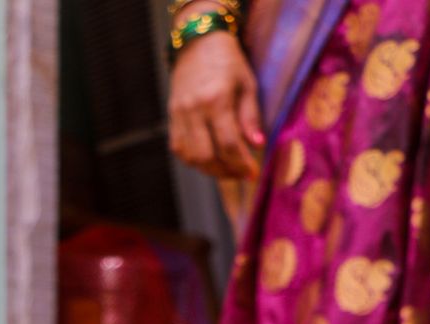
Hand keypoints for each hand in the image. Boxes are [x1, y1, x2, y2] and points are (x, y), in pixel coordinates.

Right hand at [168, 28, 262, 180]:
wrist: (198, 44)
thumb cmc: (228, 62)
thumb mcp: (247, 84)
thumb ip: (250, 116)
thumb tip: (257, 145)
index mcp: (216, 99)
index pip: (228, 143)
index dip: (241, 163)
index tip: (253, 173)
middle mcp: (194, 109)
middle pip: (206, 156)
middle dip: (226, 171)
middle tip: (241, 173)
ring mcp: (179, 115)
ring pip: (191, 158)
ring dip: (210, 169)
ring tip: (227, 169)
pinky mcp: (172, 118)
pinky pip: (180, 149)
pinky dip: (194, 160)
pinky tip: (209, 159)